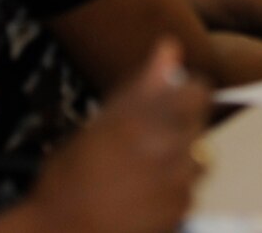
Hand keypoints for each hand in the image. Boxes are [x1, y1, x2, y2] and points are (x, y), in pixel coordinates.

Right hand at [22, 39, 211, 232]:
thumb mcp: (100, 123)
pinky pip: (190, 191)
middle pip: (199, 125)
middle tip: (145, 143)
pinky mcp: (181, 211)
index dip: (185, 95)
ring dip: (181, 161)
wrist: (62, 232)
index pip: (198, 92)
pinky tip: (144, 195)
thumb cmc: (70, 178)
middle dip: (180, 129)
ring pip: (199, 160)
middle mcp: (169, 147)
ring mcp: (178, 182)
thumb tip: (170, 48)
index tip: (170, 102)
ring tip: (143, 172)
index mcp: (146, 118)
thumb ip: (142, 85)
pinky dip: (175, 190)